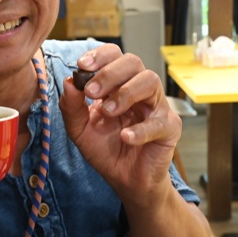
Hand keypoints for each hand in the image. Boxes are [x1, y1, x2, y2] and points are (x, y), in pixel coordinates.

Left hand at [59, 44, 181, 204]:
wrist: (125, 180)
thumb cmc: (106, 150)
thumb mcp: (80, 130)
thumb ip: (71, 107)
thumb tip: (68, 81)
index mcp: (118, 84)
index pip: (115, 56)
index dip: (101, 56)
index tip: (82, 65)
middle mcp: (139, 90)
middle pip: (133, 62)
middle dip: (110, 73)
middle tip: (91, 91)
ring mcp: (156, 107)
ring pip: (150, 81)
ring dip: (125, 93)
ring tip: (109, 112)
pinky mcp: (169, 128)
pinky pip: (160, 122)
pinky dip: (141, 129)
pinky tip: (126, 137)